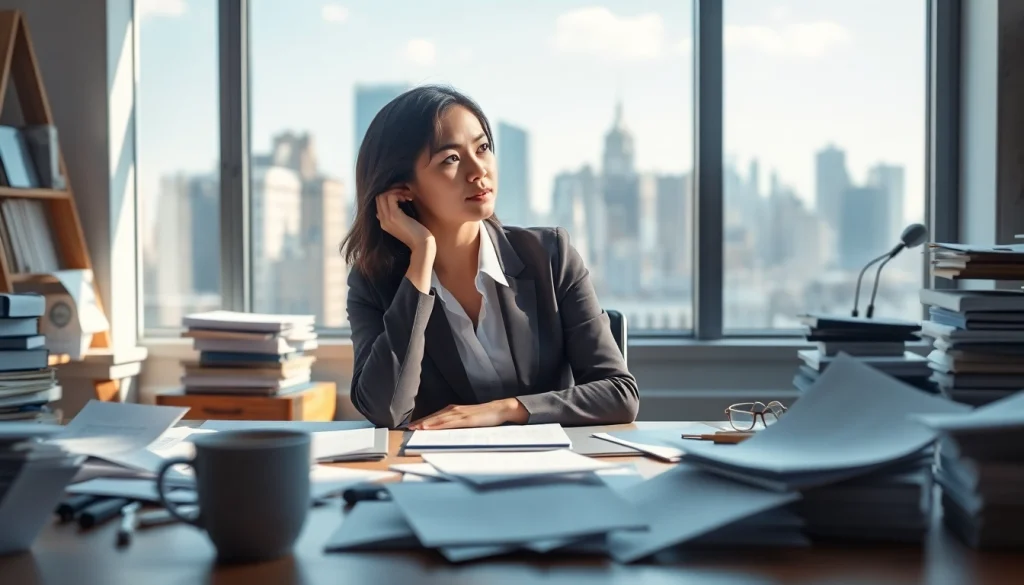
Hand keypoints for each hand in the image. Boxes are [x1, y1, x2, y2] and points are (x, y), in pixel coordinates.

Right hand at [376, 189, 432, 251]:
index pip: (378, 202)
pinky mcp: (394, 216)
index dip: (389, 194)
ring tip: (408, 195)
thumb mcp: (405, 224)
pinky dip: (399, 193)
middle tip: (405, 192)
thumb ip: (398, 215)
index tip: (402, 195)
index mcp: (384, 222)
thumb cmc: (417, 234)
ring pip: (383, 195)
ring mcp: (387, 218)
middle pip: (378, 196)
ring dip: (396, 190)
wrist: (422, 245)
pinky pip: (391, 196)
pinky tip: (408, 198)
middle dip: (392, 190)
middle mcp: (382, 220)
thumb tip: (397, 203)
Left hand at [408, 398, 528, 429]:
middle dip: (420, 422)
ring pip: (438, 419)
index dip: (423, 420)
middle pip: (433, 417)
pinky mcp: (465, 419)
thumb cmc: (485, 415)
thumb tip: (447, 430)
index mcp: (454, 410)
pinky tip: (429, 427)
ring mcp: (459, 414)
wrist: (499, 409)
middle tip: (408, 428)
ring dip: (425, 423)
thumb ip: (458, 423)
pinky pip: (448, 423)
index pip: (435, 416)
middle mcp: (454, 410)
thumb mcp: (468, 419)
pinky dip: (437, 425)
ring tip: (414, 428)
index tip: (412, 425)